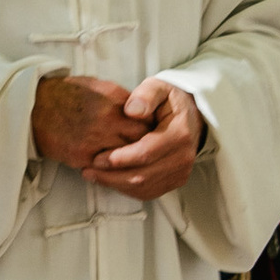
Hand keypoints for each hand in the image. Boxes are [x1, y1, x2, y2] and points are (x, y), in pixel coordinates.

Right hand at [31, 71, 143, 167]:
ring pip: (127, 156)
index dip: (150, 126)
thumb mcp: (96, 86)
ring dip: (129, 158)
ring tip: (129, 158)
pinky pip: (107, 167)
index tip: (150, 130)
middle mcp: (108, 118)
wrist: (32, 107)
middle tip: (144, 148)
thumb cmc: (65, 94)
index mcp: (114, 97)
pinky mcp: (83, 156)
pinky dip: (111, 166)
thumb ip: (121, 99)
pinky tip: (110, 163)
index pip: (147, 117)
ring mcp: (95, 139)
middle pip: (142, 138)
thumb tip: (140, 112)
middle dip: (144, 144)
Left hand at [87, 77, 204, 201]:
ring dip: (115, 185)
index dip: (120, 159)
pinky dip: (126, 189)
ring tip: (93, 175)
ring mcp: (181, 172)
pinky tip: (110, 180)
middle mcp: (183, 157)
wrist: (191, 116)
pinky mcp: (175, 181)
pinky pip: (148, 192)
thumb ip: (146, 95)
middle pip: (143, 176)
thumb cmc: (169, 101)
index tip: (97, 158)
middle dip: (112, 176)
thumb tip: (131, 111)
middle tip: (88, 170)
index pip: (146, 153)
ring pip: (144, 188)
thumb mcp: (159, 87)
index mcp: (179, 134)